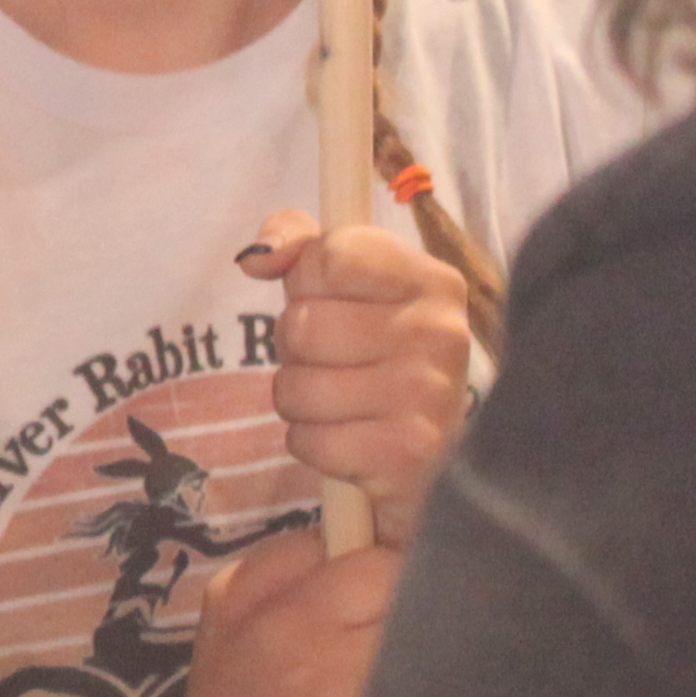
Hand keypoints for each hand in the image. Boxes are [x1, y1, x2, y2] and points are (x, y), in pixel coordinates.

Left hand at [241, 210, 475, 542]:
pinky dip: (312, 442)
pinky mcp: (407, 455)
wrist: (432, 448)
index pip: (328, 259)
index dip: (306, 283)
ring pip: (295, 389)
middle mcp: (440, 333)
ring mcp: (428, 396)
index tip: (331, 300)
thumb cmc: (377, 349)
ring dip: (299, 399)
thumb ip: (297, 241)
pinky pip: (308, 441)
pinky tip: (348, 438)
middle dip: (295, 349)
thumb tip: (255, 257)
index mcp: (432, 280)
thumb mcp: (347, 280)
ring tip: (338, 399)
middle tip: (331, 360)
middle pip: (301, 327)